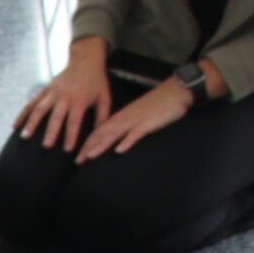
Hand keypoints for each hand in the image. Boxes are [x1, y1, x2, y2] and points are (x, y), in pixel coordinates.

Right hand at [16, 45, 109, 153]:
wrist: (86, 59)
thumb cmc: (97, 81)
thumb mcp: (104, 98)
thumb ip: (102, 117)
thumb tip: (100, 136)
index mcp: (80, 100)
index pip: (74, 121)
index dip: (71, 136)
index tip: (67, 149)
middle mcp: (64, 96)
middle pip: (56, 116)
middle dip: (50, 132)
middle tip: (46, 146)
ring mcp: (53, 92)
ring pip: (40, 109)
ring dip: (31, 123)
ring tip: (25, 136)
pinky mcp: (45, 89)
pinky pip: (32, 103)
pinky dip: (23, 114)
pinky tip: (16, 126)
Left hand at [75, 80, 193, 162]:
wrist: (175, 91)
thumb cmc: (158, 104)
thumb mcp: (138, 115)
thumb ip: (127, 125)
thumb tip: (117, 138)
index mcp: (122, 116)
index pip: (100, 130)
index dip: (88, 143)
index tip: (79, 156)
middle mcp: (125, 118)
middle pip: (103, 134)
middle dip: (89, 147)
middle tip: (78, 161)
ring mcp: (136, 120)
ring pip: (115, 133)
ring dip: (102, 145)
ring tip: (90, 155)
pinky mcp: (148, 123)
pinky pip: (136, 133)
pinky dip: (127, 142)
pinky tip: (119, 150)